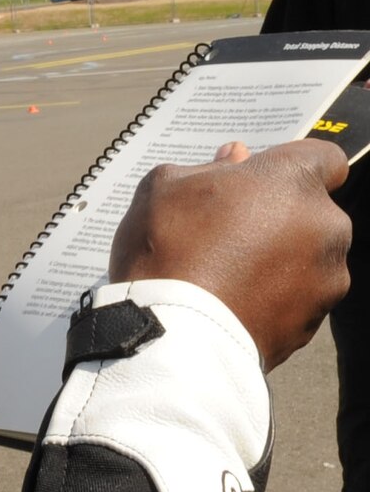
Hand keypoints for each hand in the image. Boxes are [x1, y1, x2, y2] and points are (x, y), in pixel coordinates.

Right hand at [109, 139, 350, 367]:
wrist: (174, 335)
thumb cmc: (168, 250)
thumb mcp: (165, 188)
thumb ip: (208, 166)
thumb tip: (236, 157)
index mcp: (294, 181)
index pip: (324, 156)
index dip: (290, 165)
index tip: (259, 181)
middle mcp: (326, 226)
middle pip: (312, 211)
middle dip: (280, 216)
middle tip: (228, 230)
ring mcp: (327, 279)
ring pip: (308, 257)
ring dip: (280, 259)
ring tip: (226, 274)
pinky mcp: (314, 323)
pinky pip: (298, 299)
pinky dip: (273, 297)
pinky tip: (232, 302)